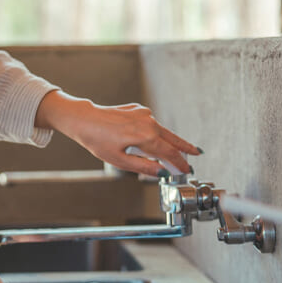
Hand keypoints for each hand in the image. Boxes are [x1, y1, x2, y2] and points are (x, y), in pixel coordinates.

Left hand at [35, 91, 200, 175]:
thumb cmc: (98, 141)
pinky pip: (151, 124)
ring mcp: (144, 114)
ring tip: (179, 151)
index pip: (170, 153)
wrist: (84, 120)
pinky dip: (156, 132)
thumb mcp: (120, 161)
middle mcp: (148, 122)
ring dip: (170, 141)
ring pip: (163, 130)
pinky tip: (153, 140)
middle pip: (172, 138)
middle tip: (197, 154)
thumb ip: (144, 167)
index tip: (188, 170)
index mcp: (146, 137)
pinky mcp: (138, 109)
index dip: (181, 163)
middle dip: (185, 148)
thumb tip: (162, 172)